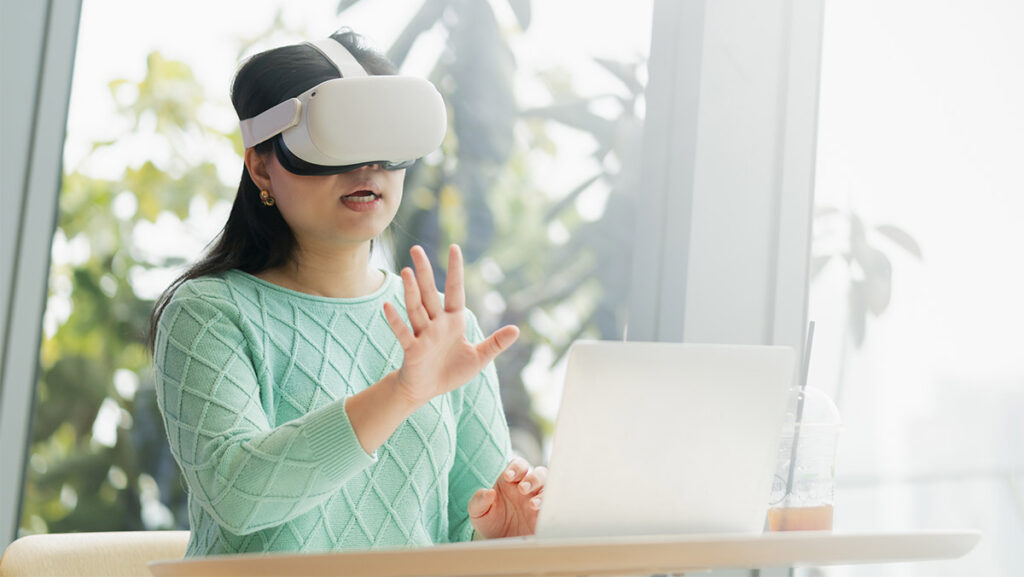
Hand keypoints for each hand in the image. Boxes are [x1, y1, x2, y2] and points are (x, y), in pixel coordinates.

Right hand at [382, 244, 518, 406]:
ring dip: (411, 291)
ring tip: (407, 271)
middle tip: (416, 248)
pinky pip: (403, 333)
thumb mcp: (478, 358)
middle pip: (429, 293)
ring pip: (416, 308)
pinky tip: (388, 306)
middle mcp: (436, 323)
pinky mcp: (412, 349)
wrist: (427, 390)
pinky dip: (396, 320)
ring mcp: (422, 334)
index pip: (455, 290)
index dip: (455, 270)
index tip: (454, 247)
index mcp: (453, 321)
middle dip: (424, 271)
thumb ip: (495, 343)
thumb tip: (516, 330)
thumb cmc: (451, 371)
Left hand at [468, 457, 546, 538]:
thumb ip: (479, 500)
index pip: (518, 465)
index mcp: (512, 481)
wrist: (498, 542)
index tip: (507, 477)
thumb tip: (488, 492)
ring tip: (532, 504)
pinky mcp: (544, 515)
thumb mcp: (478, 512)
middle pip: (538, 473)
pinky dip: (550, 507)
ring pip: (549, 487)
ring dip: (542, 492)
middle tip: (522, 489)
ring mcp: (538, 500)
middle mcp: (528, 488)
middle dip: (532, 478)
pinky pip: (553, 506)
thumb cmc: (490, 522)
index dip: (515, 468)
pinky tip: (541, 513)